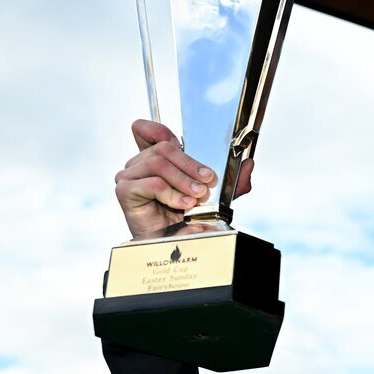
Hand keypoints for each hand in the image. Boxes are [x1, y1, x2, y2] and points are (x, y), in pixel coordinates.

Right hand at [114, 120, 253, 238]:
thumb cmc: (186, 218)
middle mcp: (139, 164)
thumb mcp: (215, 196)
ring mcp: (129, 176)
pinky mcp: (125, 191)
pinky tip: (183, 204)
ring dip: (183, 180)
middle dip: (191, 164)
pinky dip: (171, 193)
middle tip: (208, 181)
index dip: (157, 129)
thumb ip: (231, 181)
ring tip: (197, 196)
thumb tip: (248, 165)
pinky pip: (151, 183)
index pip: (147, 130)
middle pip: (163, 148)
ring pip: (158, 163)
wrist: (171, 245)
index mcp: (155, 158)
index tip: (180, 142)